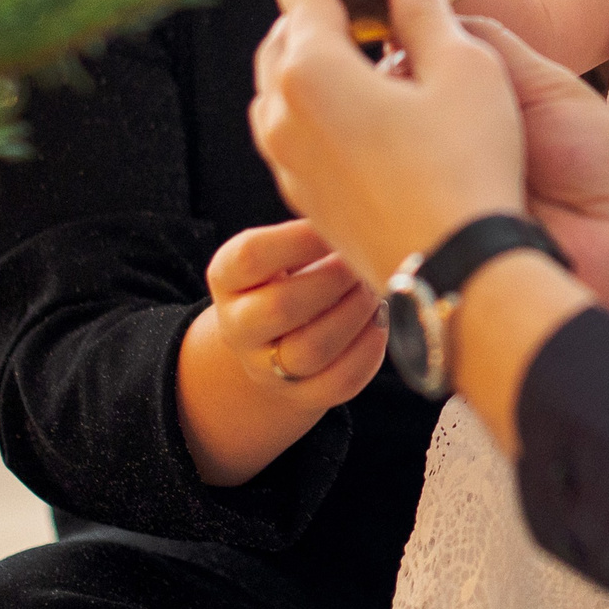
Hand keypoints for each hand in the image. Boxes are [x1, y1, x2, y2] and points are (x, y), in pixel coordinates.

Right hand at [201, 221, 385, 403]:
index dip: (301, 239)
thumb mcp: (287, 246)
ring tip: (374, 289)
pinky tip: (380, 321)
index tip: (337, 226)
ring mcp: (266, 367)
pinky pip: (337, 383)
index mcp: (228, 277)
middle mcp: (237, 326)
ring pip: (310, 350)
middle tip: (362, 262)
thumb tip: (359, 213)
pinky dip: (368, 350)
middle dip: (334, 280)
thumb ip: (312, 231)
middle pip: (282, 307)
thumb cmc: (296, 272)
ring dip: (354, 315)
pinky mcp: (300, 395)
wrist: (282, 335)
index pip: (251, 256)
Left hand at [251, 0, 523, 289]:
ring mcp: (288, 163)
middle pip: (280, 45)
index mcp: (312, 70)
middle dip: (302, 18)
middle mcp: (282, 115)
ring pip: (279, 94)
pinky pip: (292, 136)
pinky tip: (352, 113)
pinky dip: (310, 110)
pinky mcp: (305, 200)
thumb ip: (428, 14)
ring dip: (303, 66)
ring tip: (344, 54)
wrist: (455, 270)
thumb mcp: (465, 70)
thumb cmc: (466, 164)